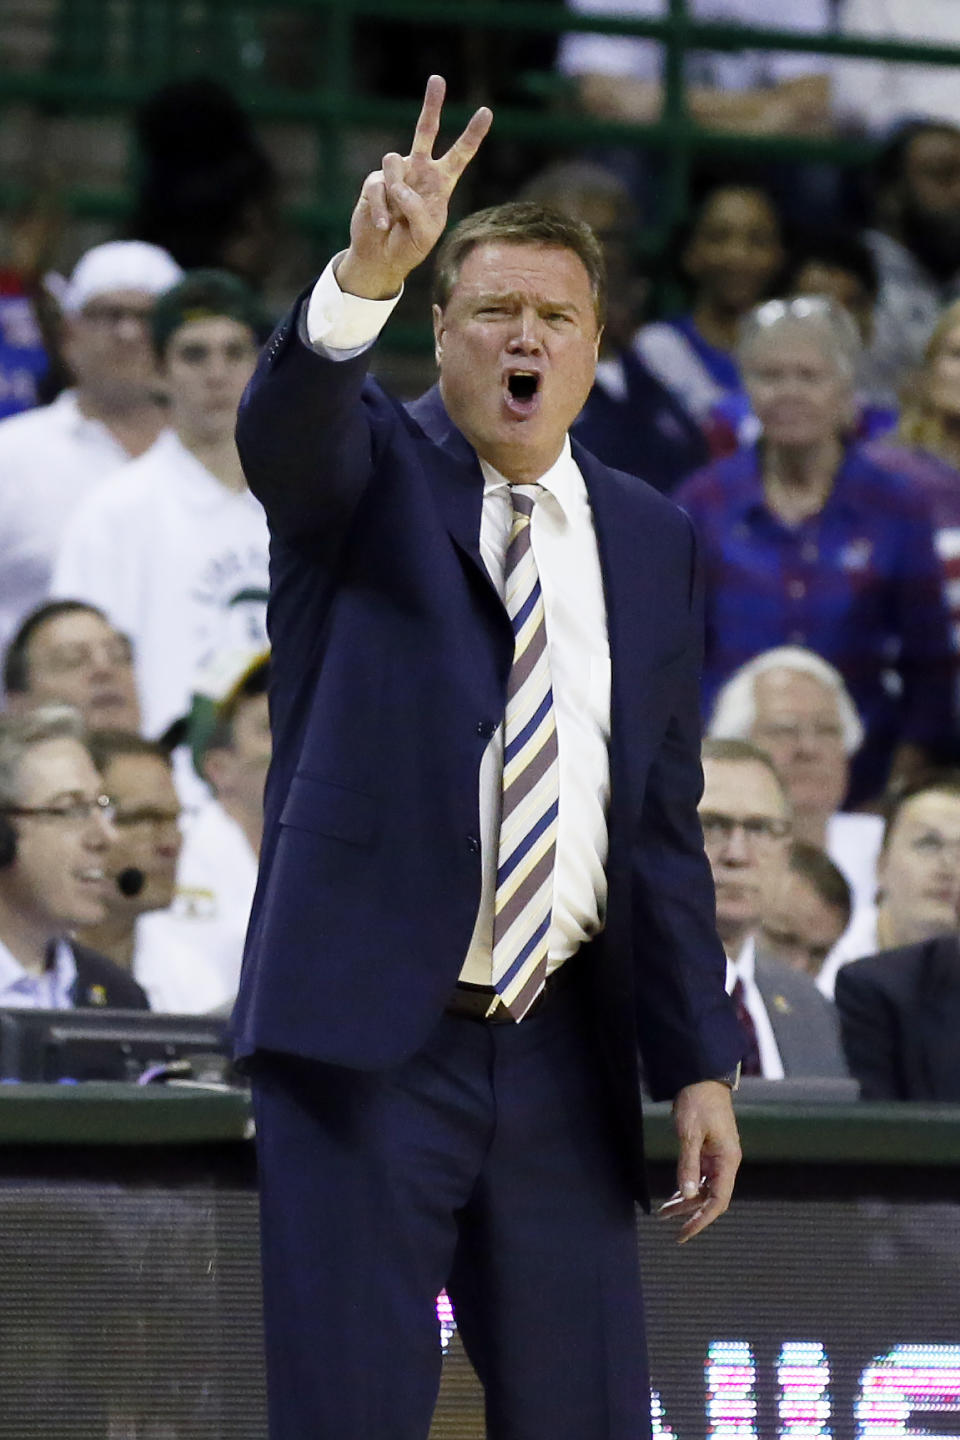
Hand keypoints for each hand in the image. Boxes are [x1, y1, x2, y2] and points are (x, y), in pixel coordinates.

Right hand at [336, 75, 491, 300]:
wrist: (382, 258)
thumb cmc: (410, 246)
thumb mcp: (425, 234)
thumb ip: (419, 210)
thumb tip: (399, 187)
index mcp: (441, 182)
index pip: (460, 154)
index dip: (473, 134)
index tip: (486, 112)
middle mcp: (419, 171)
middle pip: (425, 130)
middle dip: (431, 104)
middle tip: (437, 79)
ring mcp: (396, 174)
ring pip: (395, 162)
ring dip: (396, 191)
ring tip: (395, 218)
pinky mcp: (374, 182)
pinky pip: (378, 187)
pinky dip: (382, 210)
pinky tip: (384, 225)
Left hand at [658, 1080, 740, 1243]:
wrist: (702, 1076)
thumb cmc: (698, 1102)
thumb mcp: (689, 1134)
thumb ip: (688, 1165)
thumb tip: (688, 1195)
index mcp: (727, 1160)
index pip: (718, 1201)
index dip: (701, 1220)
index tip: (684, 1233)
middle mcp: (726, 1162)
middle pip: (711, 1198)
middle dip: (690, 1212)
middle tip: (668, 1224)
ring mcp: (719, 1156)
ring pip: (705, 1188)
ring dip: (687, 1200)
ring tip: (665, 1211)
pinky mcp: (710, 1150)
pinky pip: (701, 1175)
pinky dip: (688, 1186)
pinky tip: (676, 1194)